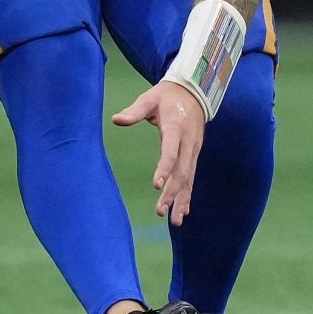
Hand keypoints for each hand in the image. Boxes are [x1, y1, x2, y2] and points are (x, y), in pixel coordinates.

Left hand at [112, 81, 206, 225]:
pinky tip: (183, 212)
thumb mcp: (150, 98)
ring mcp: (194, 150)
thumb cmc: (167, 96)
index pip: (171, 152)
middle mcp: (188, 142)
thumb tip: (116, 119)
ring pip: (188, 179)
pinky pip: (191, 178)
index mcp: (177, 128)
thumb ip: (135, 111)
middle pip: (182, 172)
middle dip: (172, 193)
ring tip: (175, 221)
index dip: (165, 168)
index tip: (157, 185)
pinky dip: (188, 195)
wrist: (196, 92)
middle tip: (160, 211)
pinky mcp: (194, 155)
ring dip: (181, 200)